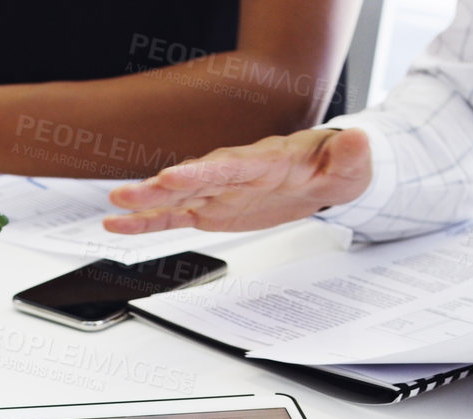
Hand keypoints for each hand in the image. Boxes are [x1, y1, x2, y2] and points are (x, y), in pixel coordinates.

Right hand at [103, 128, 370, 233]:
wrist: (325, 175)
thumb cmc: (333, 166)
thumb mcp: (350, 163)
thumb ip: (348, 153)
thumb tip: (357, 139)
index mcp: (262, 161)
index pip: (228, 165)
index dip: (201, 171)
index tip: (174, 174)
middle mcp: (232, 173)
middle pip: (193, 179)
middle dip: (162, 186)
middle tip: (129, 193)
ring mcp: (218, 191)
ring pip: (177, 197)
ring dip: (147, 203)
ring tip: (115, 207)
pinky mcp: (211, 209)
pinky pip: (175, 216)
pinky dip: (148, 221)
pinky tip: (119, 225)